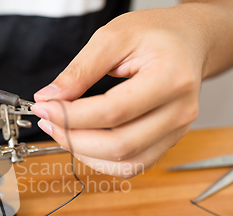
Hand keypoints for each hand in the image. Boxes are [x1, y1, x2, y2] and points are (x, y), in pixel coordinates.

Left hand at [32, 7, 204, 177]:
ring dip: (85, 153)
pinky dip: (101, 160)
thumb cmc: (155, 34)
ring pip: (125, 163)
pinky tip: (83, 142)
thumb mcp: (113, 37)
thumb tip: (49, 98)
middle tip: (48, 122)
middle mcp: (180, 111)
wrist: (188, 41)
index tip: (44, 107)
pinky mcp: (167, 141)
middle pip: (119, 146)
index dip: (71, 116)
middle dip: (74, 138)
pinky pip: (132, 165)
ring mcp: (176, 131)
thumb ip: (80, 70)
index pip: (113, 112)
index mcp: (170, 79)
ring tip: (61, 131)